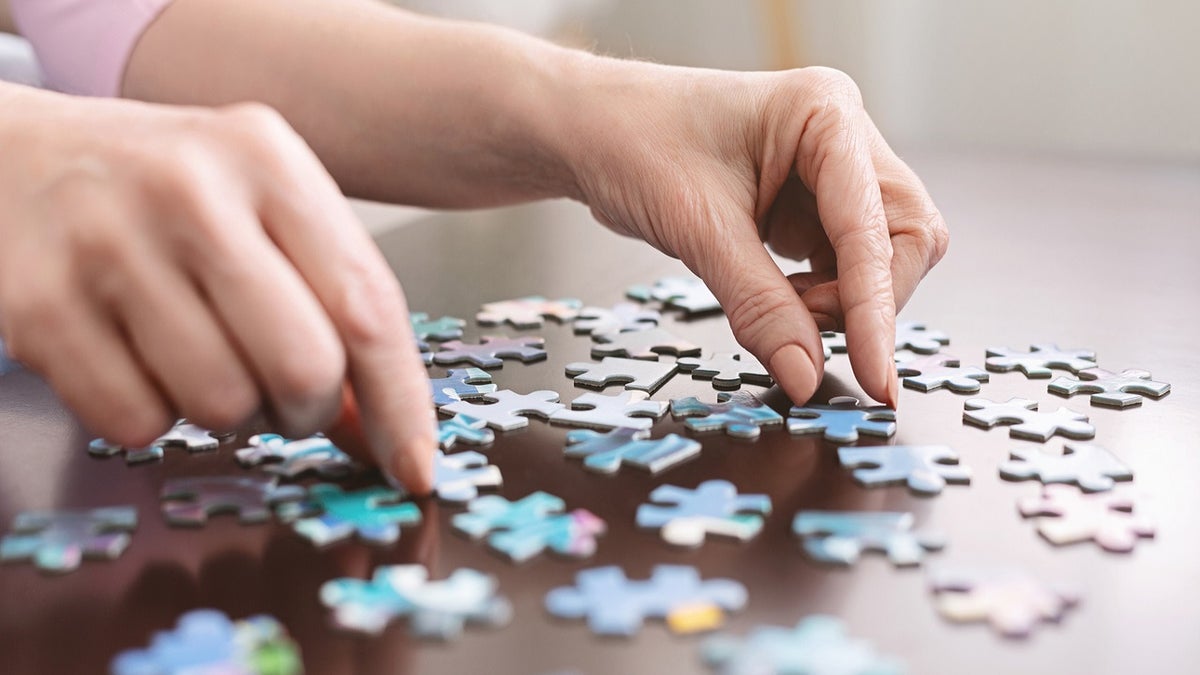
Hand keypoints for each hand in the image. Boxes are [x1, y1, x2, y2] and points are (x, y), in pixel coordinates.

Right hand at [0, 89, 434, 489]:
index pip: (365, 305)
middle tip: (283, 395)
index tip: (414, 464)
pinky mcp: (39, 305)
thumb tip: (381, 431)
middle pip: (301, 368)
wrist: (14, 157)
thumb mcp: (263, 210)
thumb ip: (331, 303)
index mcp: (266, 158)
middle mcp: (190, 190)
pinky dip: (152, 415)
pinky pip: (137, 423)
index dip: (400, 401)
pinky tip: (137, 358)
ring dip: (229, 413)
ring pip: (221, 406)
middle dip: (306, 410)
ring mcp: (107, 244)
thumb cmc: (165, 192)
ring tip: (202, 358)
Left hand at [562, 63, 948, 406]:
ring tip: (777, 307)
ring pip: (882, 258)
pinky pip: (846, 266)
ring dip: (842, 302)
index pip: (874, 227)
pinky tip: (776, 299)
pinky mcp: (814, 206)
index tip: (873, 375)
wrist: (591, 131)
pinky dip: (821, 298)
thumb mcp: (697, 229)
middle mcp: (843, 137)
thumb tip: (806, 376)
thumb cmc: (633, 144)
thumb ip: (758, 305)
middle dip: (866, 299)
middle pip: (905, 238)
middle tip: (804, 330)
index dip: (875, 308)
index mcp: (825, 113)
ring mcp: (833, 172)